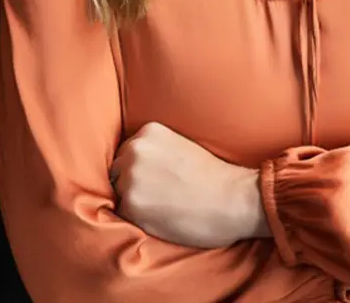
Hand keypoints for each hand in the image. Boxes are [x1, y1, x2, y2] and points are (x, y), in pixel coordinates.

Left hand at [110, 122, 270, 247]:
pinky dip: (137, 219)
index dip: (139, 169)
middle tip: (160, 194)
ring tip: (162, 205)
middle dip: (131, 183)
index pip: (126, 152)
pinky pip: (122, 215)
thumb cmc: (212, 176)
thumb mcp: (180, 146)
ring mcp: (131, 177)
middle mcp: (135, 149)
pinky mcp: (130, 205)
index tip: (157, 179)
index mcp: (149, 131)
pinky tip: (162, 216)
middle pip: (116, 171)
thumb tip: (130, 165)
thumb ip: (154, 150)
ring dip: (133, 201)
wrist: (232, 197)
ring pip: (117, 193)